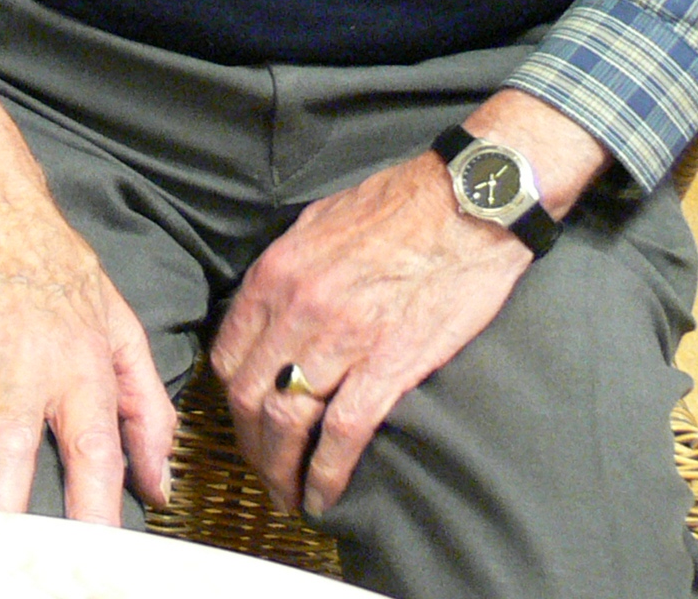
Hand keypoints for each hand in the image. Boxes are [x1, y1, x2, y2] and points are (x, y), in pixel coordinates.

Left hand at [210, 91, 607, 514]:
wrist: (469, 201)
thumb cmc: (400, 206)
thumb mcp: (320, 223)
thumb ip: (288, 271)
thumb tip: (271, 308)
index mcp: (276, 274)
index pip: (228, 354)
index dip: (230, 401)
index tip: (242, 424)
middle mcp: (297, 309)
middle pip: (247, 396)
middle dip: (249, 445)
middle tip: (265, 472)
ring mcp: (341, 338)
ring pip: (287, 420)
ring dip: (281, 469)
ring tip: (290, 496)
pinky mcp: (390, 363)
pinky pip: (343, 431)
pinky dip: (327, 472)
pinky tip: (325, 495)